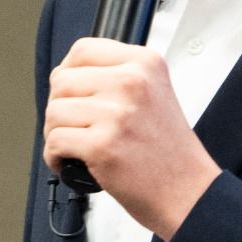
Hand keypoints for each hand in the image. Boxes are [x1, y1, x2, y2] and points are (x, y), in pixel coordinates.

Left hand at [42, 37, 220, 240]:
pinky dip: (57, 158)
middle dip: (62, 107)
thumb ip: (116, 77)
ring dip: (57, 133)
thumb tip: (66, 75)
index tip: (78, 94)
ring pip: (53, 112)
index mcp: (146, 64)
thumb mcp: (155, 93)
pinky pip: (54, 142)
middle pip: (61, 81)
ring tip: (81, 146)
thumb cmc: (168, 150)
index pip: (83, 49)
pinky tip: (76, 163)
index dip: (71, 73)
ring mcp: (118, 113)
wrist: (188, 191)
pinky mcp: (102, 144)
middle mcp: (133, 82)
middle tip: (81, 127)